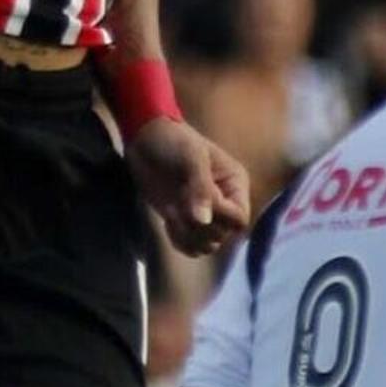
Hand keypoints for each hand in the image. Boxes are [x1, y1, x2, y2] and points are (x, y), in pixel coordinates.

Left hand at [127, 117, 249, 256]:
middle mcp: (225, 203)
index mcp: (235, 185)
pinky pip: (191, 247)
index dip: (220, 216)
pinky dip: (180, 241)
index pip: (239, 218)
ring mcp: (205, 214)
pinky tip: (168, 223)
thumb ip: (200, 188)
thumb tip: (203, 221)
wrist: (146, 138)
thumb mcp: (191, 158)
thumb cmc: (173, 141)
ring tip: (172, 215)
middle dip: (199, 226)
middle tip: (178, 205)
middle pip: (223, 235)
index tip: (195, 200)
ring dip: (188, 236)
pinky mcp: (185, 221)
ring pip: (208, 245)